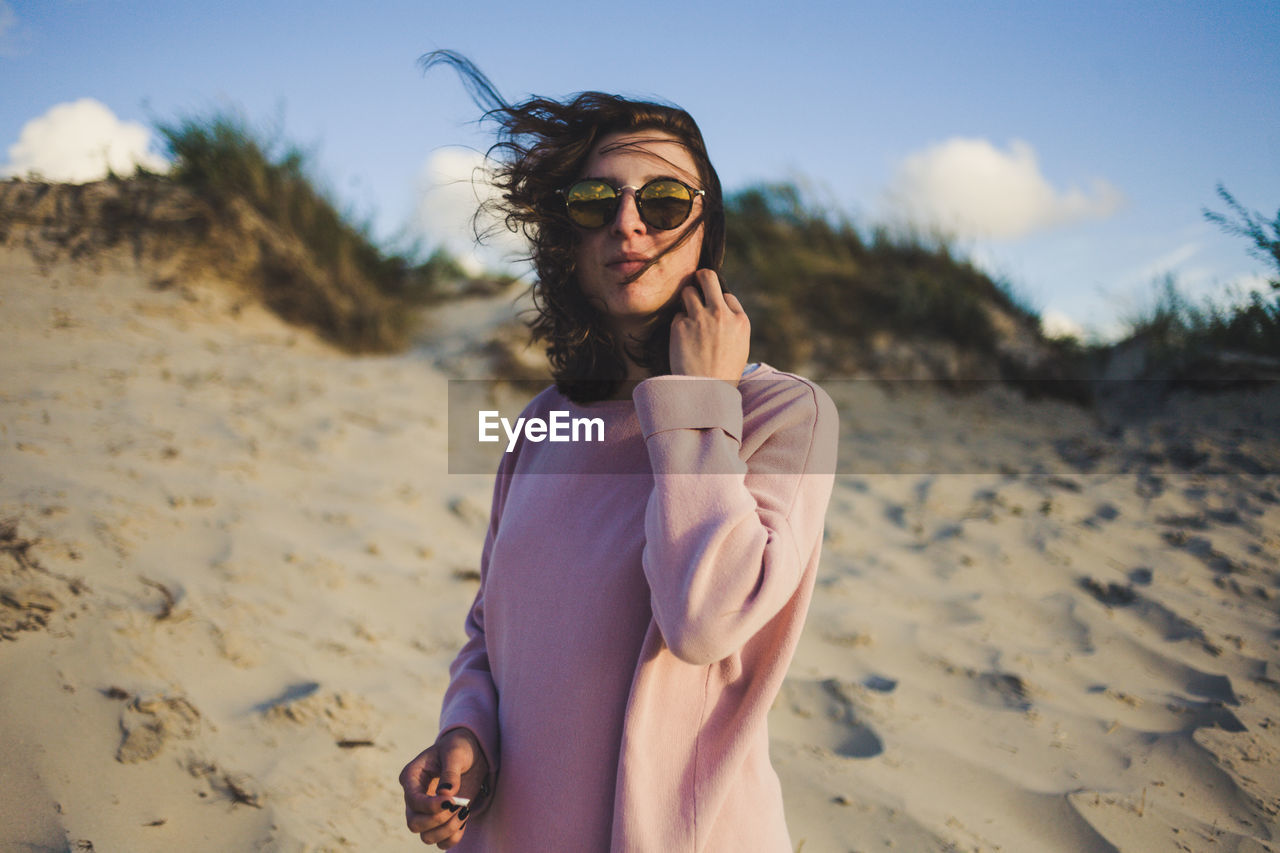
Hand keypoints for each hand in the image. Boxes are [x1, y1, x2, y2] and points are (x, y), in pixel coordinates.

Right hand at [400, 728, 489, 848]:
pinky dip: (453, 837)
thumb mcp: (455, 753)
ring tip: (463, 811)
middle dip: (438, 819)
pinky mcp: (442, 820)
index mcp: (412, 777)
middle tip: (458, 805)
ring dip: (447, 829)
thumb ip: (450, 772)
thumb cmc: (459, 748)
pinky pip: (442, 841)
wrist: (472, 753)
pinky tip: (464, 817)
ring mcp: (427, 812)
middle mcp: (415, 797)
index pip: (412, 800)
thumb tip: (446, 794)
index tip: (451, 801)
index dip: (430, 806)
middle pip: (414, 823)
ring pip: (427, 836)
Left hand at [669, 270, 750, 384]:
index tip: (713, 312)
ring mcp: (700, 318)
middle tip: (695, 283)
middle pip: (708, 277)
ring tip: (687, 317)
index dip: (718, 302)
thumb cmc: (723, 373)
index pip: (727, 296)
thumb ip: (732, 324)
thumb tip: (720, 305)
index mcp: (740, 320)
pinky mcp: (681, 326)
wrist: (706, 392)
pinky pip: (677, 315)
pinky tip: (682, 340)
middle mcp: (721, 314)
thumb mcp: (740, 347)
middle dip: (701, 277)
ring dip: (686, 301)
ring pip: (688, 292)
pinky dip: (678, 324)